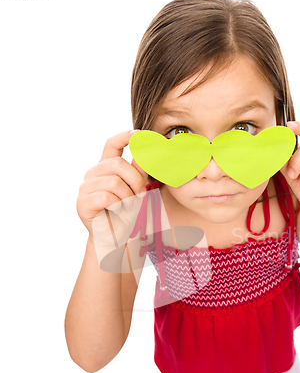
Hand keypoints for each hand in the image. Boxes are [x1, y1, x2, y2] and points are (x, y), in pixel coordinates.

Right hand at [76, 129, 148, 248]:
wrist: (116, 238)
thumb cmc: (126, 213)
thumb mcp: (137, 189)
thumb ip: (139, 171)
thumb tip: (145, 150)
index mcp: (106, 167)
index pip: (111, 145)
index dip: (124, 137)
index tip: (137, 134)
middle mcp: (93, 173)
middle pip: (117, 164)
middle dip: (135, 180)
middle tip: (139, 195)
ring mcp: (85, 187)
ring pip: (113, 182)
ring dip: (128, 197)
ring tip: (128, 207)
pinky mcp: (82, 203)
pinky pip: (106, 197)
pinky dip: (118, 206)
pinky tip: (118, 212)